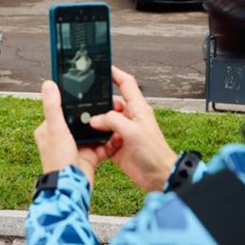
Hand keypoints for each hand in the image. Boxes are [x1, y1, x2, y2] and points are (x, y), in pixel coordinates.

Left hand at [34, 81, 119, 188]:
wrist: (72, 189)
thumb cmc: (58, 162)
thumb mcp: (56, 130)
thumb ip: (53, 107)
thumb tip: (48, 84)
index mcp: (49, 130)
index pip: (61, 109)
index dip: (74, 101)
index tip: (86, 92)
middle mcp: (62, 138)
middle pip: (80, 119)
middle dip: (93, 113)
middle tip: (106, 104)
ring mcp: (76, 147)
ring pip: (92, 130)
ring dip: (103, 126)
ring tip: (114, 116)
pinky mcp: (89, 156)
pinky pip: (101, 144)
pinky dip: (110, 141)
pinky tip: (117, 134)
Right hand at [89, 67, 177, 192]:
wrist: (158, 177)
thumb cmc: (155, 153)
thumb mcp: (133, 131)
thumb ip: (113, 120)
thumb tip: (95, 119)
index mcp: (138, 108)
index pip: (126, 84)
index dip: (115, 73)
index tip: (103, 67)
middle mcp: (130, 118)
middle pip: (110, 103)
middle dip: (99, 104)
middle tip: (85, 104)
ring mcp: (123, 132)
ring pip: (104, 121)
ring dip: (96, 124)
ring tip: (86, 124)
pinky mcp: (117, 147)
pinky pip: (102, 138)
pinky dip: (96, 139)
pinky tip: (91, 141)